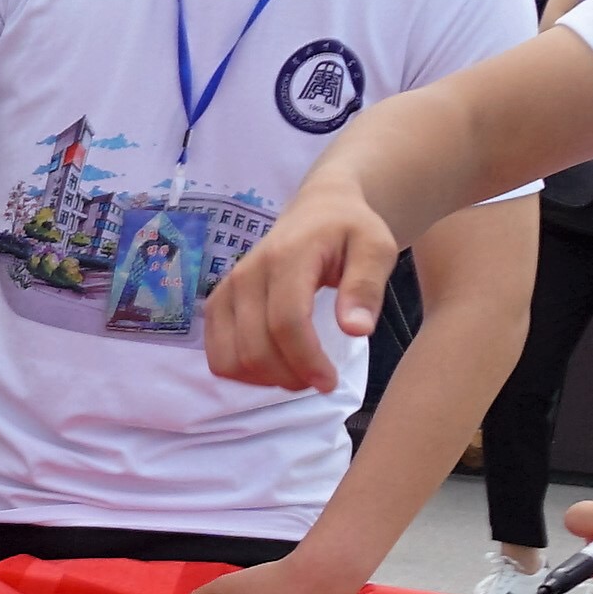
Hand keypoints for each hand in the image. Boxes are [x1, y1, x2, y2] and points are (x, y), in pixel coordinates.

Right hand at [202, 183, 397, 396]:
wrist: (317, 211)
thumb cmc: (350, 231)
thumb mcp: (376, 249)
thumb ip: (367, 286)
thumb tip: (356, 330)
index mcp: (287, 257)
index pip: (286, 322)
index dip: (306, 360)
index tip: (331, 382)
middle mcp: (247, 274)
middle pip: (255, 346)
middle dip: (289, 376)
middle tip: (320, 380)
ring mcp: (226, 290)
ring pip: (230, 358)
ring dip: (264, 379)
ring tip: (297, 374)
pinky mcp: (216, 304)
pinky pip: (216, 355)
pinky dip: (242, 373)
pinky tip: (273, 367)